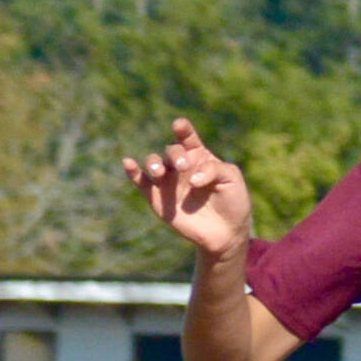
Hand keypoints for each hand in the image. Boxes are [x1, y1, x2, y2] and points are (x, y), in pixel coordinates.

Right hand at [123, 118, 252, 256]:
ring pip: (153, 163)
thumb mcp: (232, 179)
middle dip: (175, 155)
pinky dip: (132, 172)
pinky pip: (141, 182)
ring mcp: (168, 182)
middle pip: (171, 151)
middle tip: (184, 167)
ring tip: (159, 173)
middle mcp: (180, 165)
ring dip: (153, 163)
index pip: (187, 137)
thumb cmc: (232, 202)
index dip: (182, 129)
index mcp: (198, 155)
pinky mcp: (158, 199)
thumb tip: (192, 179)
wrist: (226, 233)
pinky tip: (127, 164)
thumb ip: (215, 169)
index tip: (179, 127)